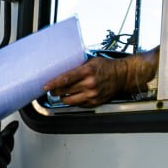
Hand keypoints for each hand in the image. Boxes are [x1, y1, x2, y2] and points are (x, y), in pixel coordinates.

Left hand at [43, 49, 158, 106]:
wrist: (122, 76)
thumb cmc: (106, 67)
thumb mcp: (91, 62)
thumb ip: (78, 67)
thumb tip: (62, 71)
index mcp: (87, 72)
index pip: (66, 79)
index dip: (54, 83)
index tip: (45, 86)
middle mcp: (89, 84)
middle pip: (65, 91)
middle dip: (56, 91)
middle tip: (51, 89)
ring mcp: (92, 95)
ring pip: (70, 100)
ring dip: (63, 98)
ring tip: (61, 94)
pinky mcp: (95, 102)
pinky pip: (78, 105)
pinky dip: (73, 101)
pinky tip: (73, 96)